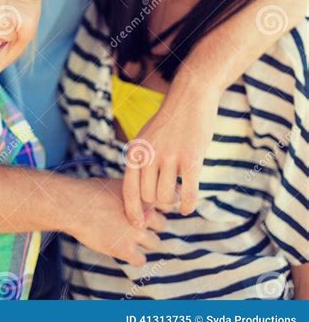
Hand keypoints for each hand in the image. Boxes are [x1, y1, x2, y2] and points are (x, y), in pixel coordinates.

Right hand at [66, 176, 165, 266]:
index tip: (152, 210)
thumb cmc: (92, 192)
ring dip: (146, 242)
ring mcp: (136, 233)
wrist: (75, 206)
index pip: (167, 204)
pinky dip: (136, 258)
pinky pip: (141, 260)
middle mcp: (145, 214)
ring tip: (132, 237)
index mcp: (144, 196)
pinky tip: (126, 251)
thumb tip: (143, 191)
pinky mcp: (125, 250)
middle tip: (140, 225)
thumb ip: (135, 189)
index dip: (160, 208)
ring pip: (155, 243)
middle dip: (153, 225)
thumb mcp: (118, 183)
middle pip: (163, 224)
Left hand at [122, 91, 217, 224]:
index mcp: (136, 150)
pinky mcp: (191, 159)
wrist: (190, 97)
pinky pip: (189, 193)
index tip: (139, 225)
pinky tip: (188, 207)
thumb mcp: (146, 137)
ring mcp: (170, 156)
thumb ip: (142, 163)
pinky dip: (188, 205)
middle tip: (167, 199)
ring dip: (173, 203)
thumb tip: (143, 197)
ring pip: (166, 197)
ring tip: (178, 196)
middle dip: (157, 204)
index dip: (133, 211)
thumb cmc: (169, 121)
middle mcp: (149, 154)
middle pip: (148, 196)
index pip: (129, 189)